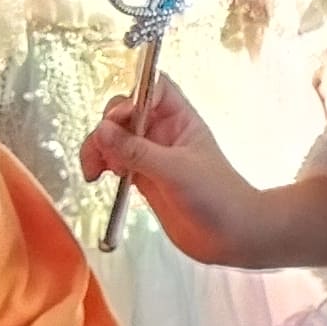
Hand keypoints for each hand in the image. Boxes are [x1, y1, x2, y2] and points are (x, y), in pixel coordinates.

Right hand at [82, 78, 264, 262]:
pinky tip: (97, 177)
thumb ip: (138, 151)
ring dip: (98, 149)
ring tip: (94, 171)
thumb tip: (101, 130)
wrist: (232, 236)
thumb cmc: (218, 197)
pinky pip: (114, 162)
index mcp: (181, 119)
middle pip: (124, 113)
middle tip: (102, 151)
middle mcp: (164, 133)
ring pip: (114, 139)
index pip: (152, 88)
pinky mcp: (143, 177)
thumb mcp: (176, 171)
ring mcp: (152, 155)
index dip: (132, 96)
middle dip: (107, 128)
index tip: (119, 118)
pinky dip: (101, 166)